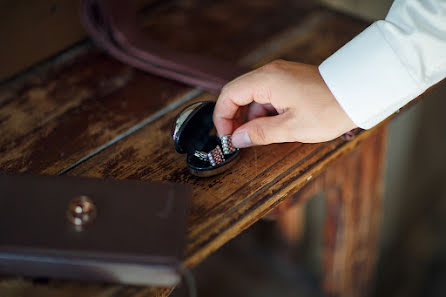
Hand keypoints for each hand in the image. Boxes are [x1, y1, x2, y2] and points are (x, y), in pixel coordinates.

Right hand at [213, 60, 356, 146]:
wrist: (358, 94)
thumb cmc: (330, 109)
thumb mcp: (291, 128)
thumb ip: (259, 133)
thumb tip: (236, 139)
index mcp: (267, 80)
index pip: (229, 94)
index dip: (222, 117)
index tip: (226, 136)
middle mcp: (270, 72)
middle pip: (239, 94)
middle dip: (236, 118)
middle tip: (240, 139)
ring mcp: (280, 74)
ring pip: (254, 96)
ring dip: (254, 117)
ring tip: (266, 135)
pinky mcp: (289, 80)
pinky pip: (268, 95)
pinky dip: (267, 111)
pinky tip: (278, 125)